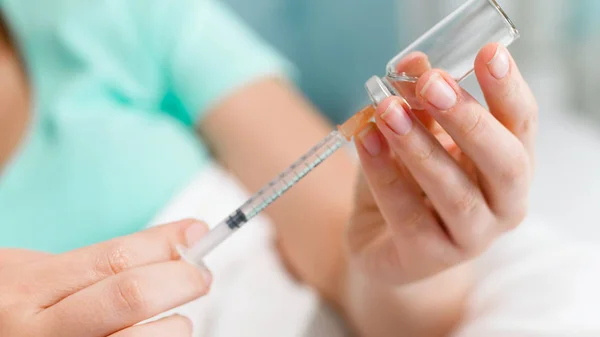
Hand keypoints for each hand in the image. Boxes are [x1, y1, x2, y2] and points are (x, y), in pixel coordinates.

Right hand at [0, 219, 211, 336]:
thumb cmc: (18, 306)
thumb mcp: (38, 272)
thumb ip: (103, 261)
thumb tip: (180, 242)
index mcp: (29, 289)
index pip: (115, 258)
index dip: (164, 243)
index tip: (196, 233)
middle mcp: (39, 332)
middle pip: (132, 296)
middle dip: (180, 279)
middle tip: (200, 275)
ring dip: (176, 325)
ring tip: (177, 318)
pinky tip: (160, 336)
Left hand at [347, 44, 537, 283]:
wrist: (383, 243)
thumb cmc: (410, 184)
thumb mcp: (415, 136)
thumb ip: (419, 104)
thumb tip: (413, 62)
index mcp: (509, 165)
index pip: (521, 125)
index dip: (508, 90)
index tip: (489, 53)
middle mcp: (504, 204)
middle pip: (504, 162)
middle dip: (468, 119)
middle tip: (431, 84)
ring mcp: (472, 237)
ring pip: (455, 193)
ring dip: (420, 147)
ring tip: (388, 110)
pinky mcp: (430, 257)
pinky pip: (407, 214)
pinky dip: (384, 174)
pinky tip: (366, 140)